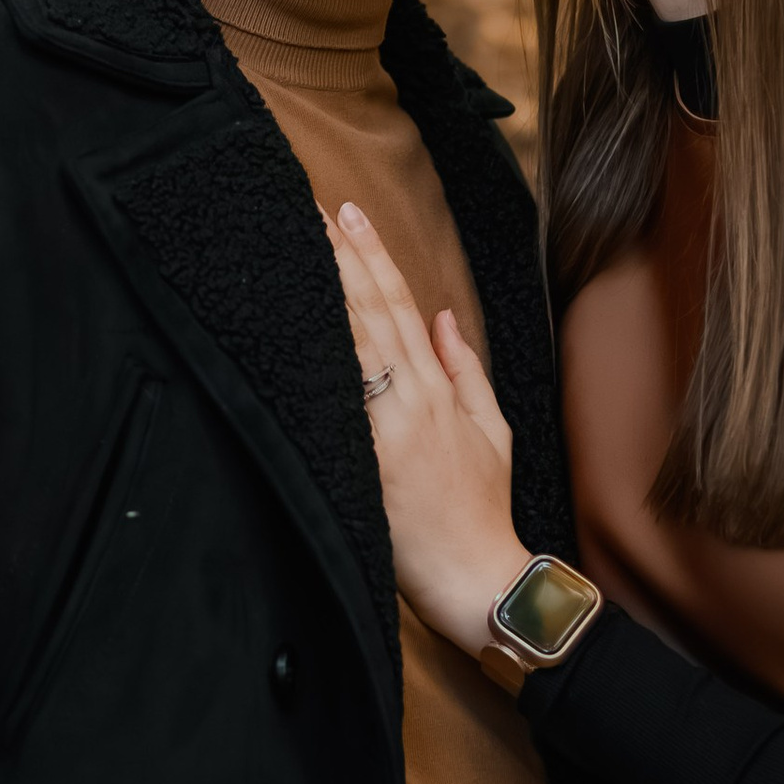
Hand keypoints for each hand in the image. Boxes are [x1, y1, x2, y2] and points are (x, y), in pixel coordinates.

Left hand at [327, 201, 523, 658]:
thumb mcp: (491, 431)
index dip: (373, 256)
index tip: (348, 212)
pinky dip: (318, 365)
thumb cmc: (482, 509)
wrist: (478, 578)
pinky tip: (292, 330)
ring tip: (297, 244)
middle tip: (306, 205)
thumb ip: (464, 370)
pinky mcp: (366, 464)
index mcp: (439, 391)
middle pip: (370, 314)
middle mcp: (412, 401)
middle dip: (338, 256)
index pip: (402, 306)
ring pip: (352, 346)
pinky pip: (337, 405)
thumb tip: (444, 317)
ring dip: (326, 293)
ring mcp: (388, 431)